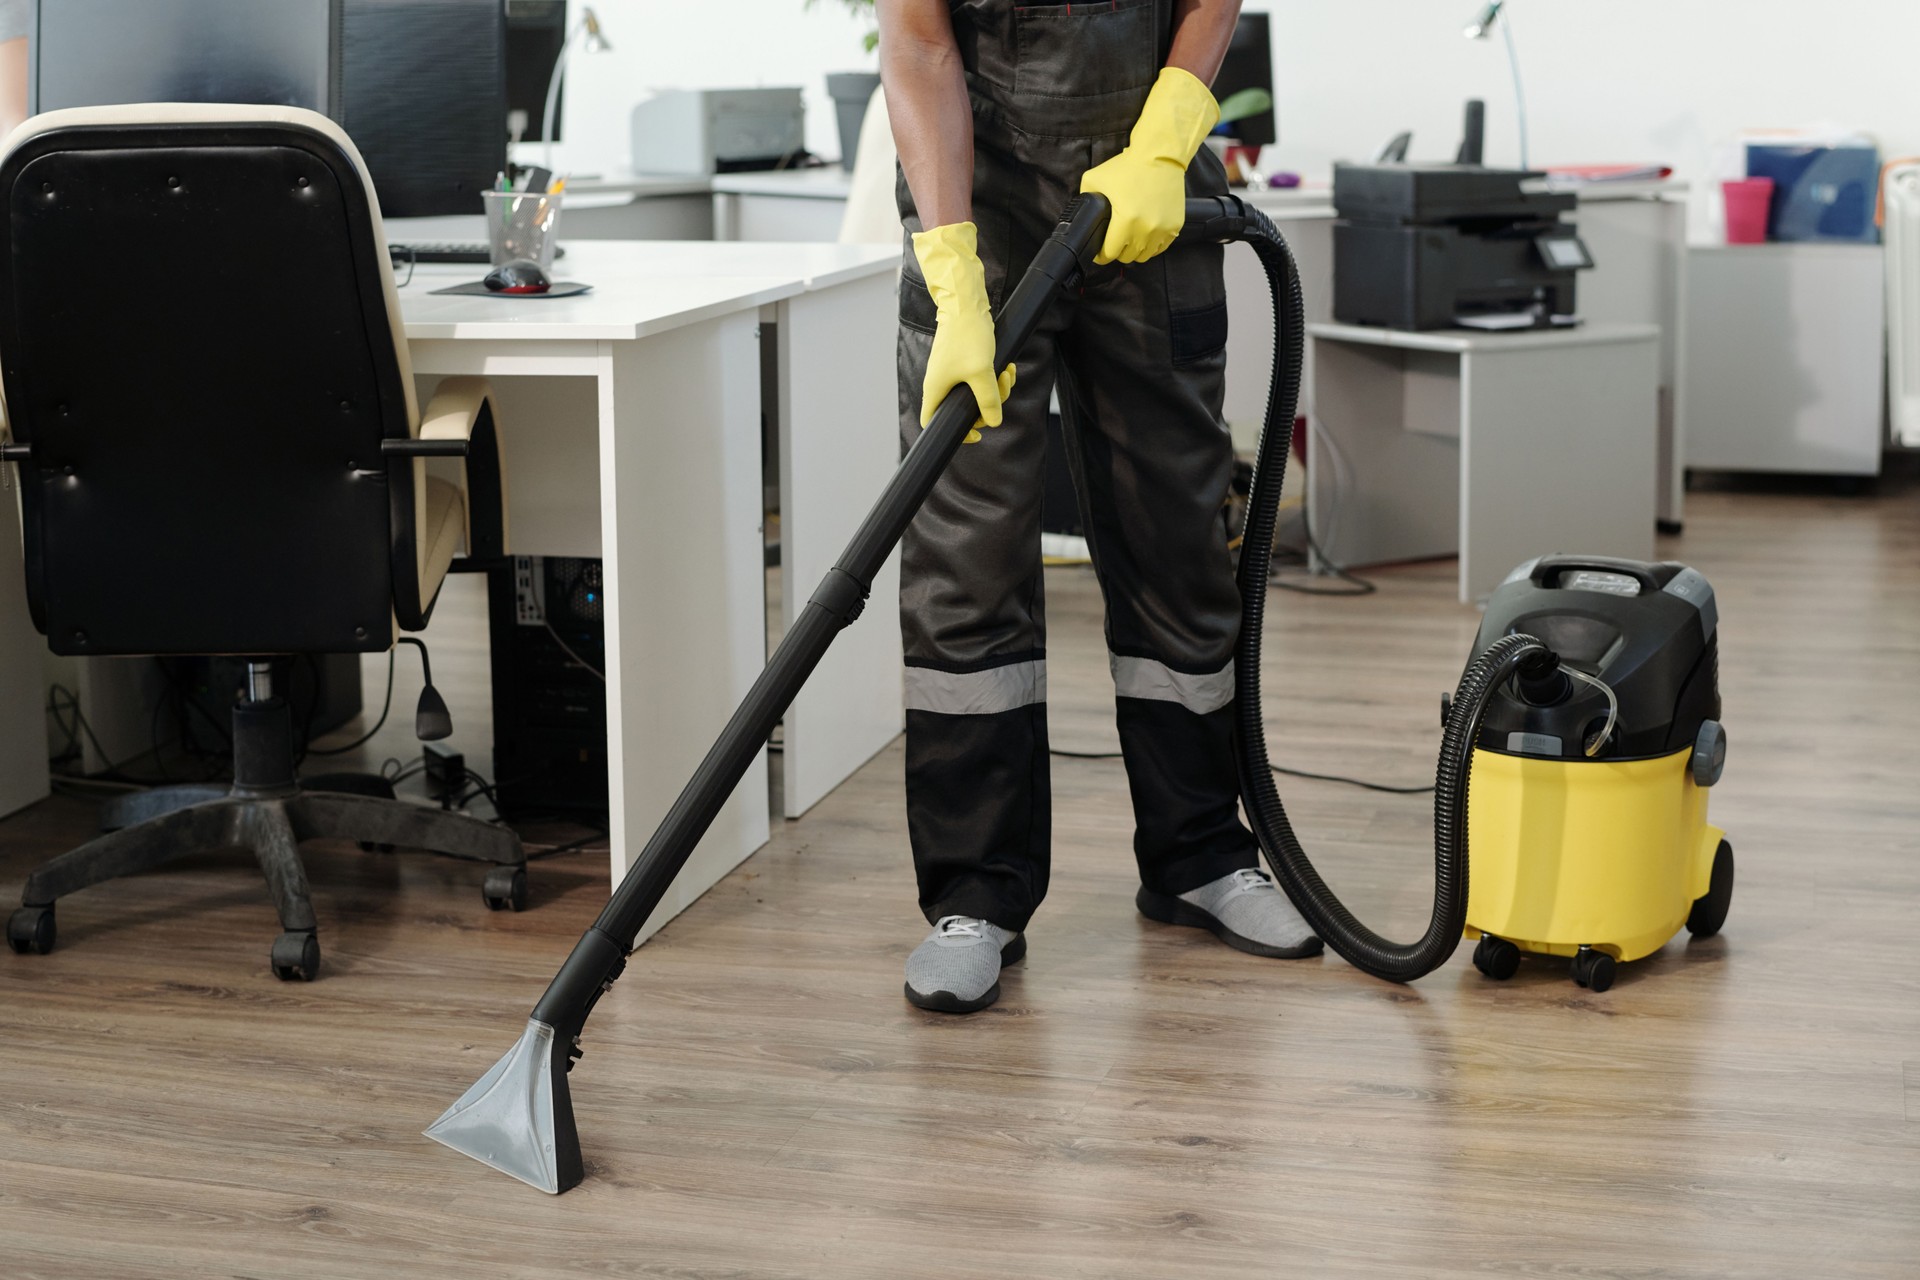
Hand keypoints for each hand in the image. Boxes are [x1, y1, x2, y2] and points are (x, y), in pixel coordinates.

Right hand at [913, 221, 1016, 442]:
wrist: (966, 305)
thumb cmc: (967, 336)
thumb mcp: (981, 372)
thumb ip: (988, 400)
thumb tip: (994, 422)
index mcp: (936, 390)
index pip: (932, 421)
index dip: (953, 432)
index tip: (976, 433)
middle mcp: (942, 383)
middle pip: (964, 409)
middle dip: (988, 404)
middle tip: (1000, 391)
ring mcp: (954, 373)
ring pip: (977, 393)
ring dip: (998, 388)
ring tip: (1007, 373)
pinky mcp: (965, 362)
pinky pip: (982, 379)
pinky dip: (997, 376)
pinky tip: (1008, 366)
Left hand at [1077, 66, 1219, 265]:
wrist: (1160, 155)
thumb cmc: (1128, 166)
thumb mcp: (1095, 178)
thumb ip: (1085, 199)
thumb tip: (1081, 216)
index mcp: (1126, 219)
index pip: (1110, 253)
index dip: (1101, 255)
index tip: (1099, 252)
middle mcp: (1146, 228)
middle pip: (1127, 257)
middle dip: (1118, 252)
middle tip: (1114, 242)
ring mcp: (1163, 229)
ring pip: (1144, 256)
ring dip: (1135, 251)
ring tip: (1129, 240)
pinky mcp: (1175, 226)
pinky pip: (1160, 248)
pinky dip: (1151, 246)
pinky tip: (1144, 236)